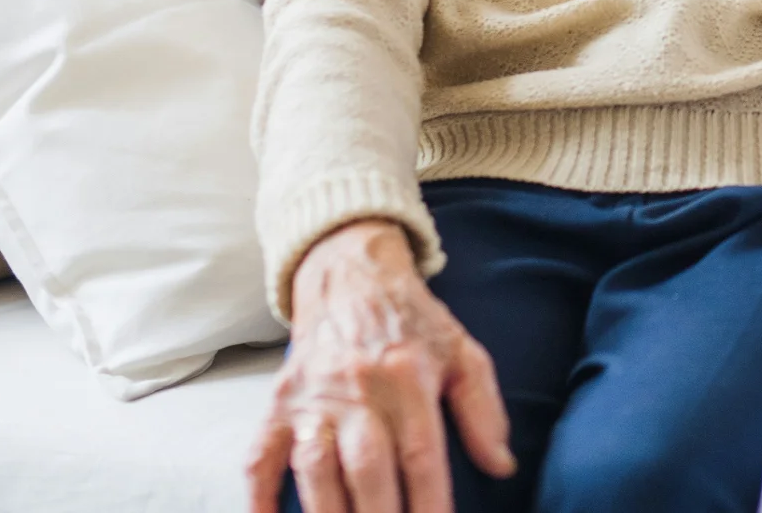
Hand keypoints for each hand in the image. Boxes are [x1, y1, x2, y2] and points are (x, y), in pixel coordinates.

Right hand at [247, 219, 514, 512]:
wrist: (349, 273)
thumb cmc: (412, 322)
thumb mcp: (462, 352)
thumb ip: (484, 409)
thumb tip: (502, 466)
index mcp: (409, 377)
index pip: (421, 455)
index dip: (430, 504)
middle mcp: (359, 388)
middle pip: (367, 467)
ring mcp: (313, 397)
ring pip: (315, 466)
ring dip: (327, 512)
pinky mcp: (279, 402)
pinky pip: (260, 456)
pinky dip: (259, 496)